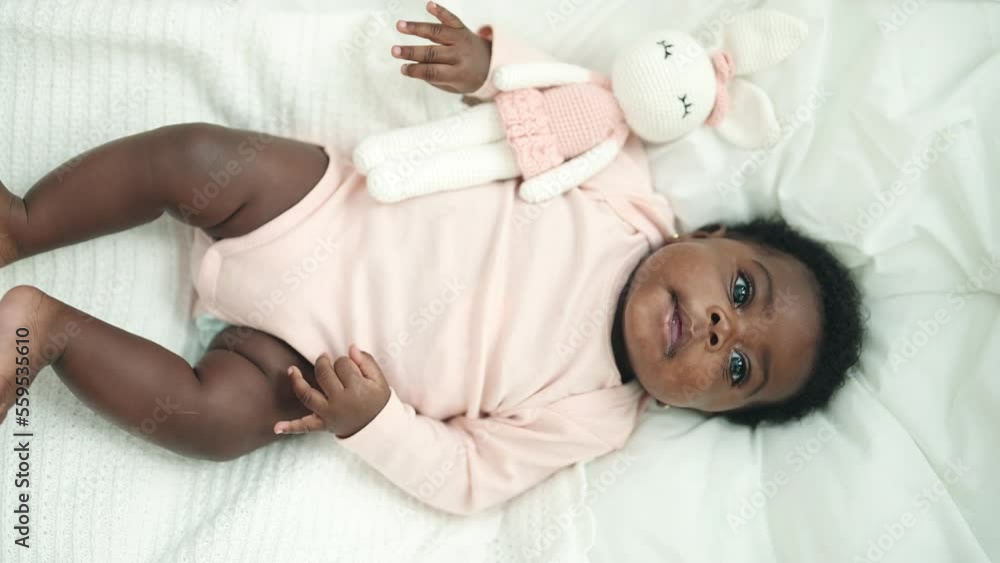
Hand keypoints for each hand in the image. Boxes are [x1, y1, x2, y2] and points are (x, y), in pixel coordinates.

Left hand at [274, 344, 390, 438]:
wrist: (376, 428)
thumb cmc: (377, 402)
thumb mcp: (380, 380)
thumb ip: (366, 362)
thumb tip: (351, 348)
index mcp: (356, 389)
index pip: (342, 364)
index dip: (345, 361)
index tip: (350, 365)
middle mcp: (339, 401)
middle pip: (323, 374)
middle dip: (323, 362)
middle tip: (324, 358)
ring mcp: (328, 413)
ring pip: (307, 394)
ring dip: (297, 382)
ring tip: (291, 370)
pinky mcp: (322, 425)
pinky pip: (304, 426)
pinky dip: (290, 427)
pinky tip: (276, 427)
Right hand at [393, 2, 491, 93]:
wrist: (491, 65)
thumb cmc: (467, 78)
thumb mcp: (454, 86)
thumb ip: (435, 78)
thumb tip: (413, 66)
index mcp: (459, 73)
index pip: (434, 72)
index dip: (416, 71)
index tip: (402, 69)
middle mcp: (460, 55)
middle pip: (432, 53)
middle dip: (411, 52)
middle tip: (394, 51)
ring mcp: (461, 39)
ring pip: (437, 32)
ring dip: (417, 28)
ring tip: (400, 26)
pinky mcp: (462, 28)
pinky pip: (451, 18)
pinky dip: (440, 11)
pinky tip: (428, 5)